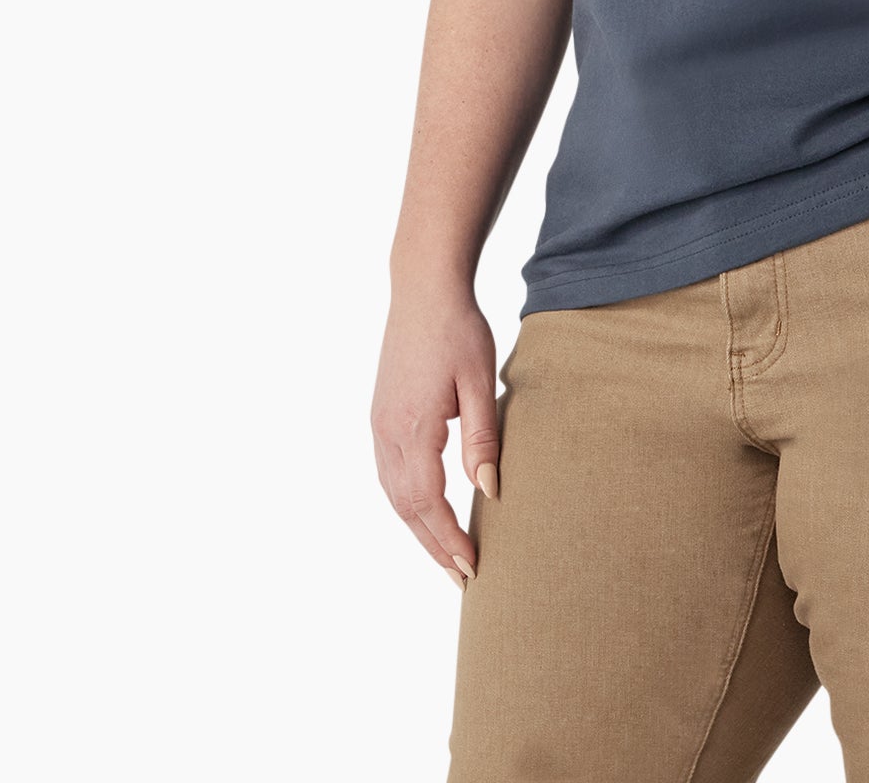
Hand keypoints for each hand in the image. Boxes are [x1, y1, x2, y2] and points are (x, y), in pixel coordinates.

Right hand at [371, 286, 501, 588]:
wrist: (423, 290)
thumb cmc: (458, 330)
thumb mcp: (480, 382)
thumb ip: (482, 438)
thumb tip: (490, 490)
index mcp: (412, 429)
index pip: (429, 503)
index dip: (449, 539)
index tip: (472, 567)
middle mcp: (387, 434)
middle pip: (406, 508)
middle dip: (434, 546)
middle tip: (462, 578)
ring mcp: (379, 425)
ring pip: (394, 495)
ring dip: (418, 529)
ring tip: (447, 554)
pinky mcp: (380, 416)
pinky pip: (389, 474)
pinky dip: (407, 502)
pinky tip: (425, 511)